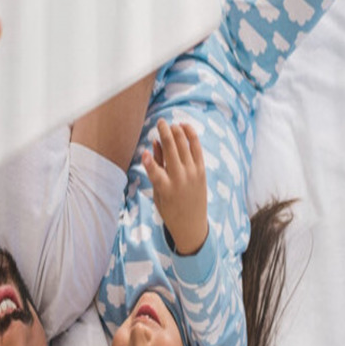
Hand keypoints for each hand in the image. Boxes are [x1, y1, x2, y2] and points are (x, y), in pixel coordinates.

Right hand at [142, 119, 208, 255]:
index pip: (155, 173)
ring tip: (170, 125)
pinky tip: (184, 126)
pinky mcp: (201, 171)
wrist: (191, 224)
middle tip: (159, 121)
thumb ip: (156, 169)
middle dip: (165, 132)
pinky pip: (196, 148)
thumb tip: (154, 144)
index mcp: (165, 189)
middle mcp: (180, 180)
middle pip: (171, 150)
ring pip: (184, 145)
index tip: (143, 153)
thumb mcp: (157, 194)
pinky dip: (190, 135)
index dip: (148, 162)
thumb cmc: (169, 209)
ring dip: (177, 131)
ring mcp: (192, 174)